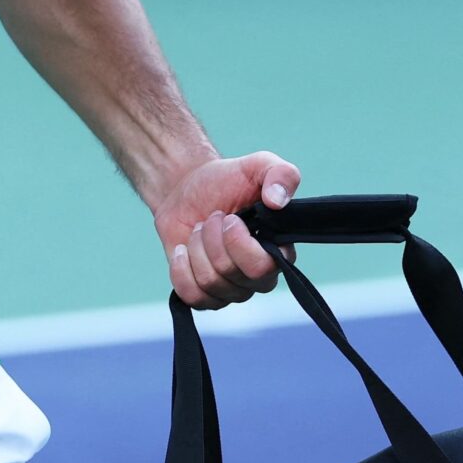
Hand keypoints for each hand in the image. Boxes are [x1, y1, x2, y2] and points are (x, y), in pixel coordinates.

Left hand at [153, 151, 302, 308]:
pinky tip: (182, 249)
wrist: (189, 188)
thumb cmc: (228, 180)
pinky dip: (181, 269)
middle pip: (232, 275)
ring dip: (197, 248)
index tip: (229, 217)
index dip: (239, 244)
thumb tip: (278, 201)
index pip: (264, 268)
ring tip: (199, 228)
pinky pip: (192, 297)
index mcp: (278, 252)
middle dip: (213, 240)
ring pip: (210, 284)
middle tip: (212, 218)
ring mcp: (231, 289)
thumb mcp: (258, 165)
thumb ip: (281, 174)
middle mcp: (258, 276)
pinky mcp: (204, 294)